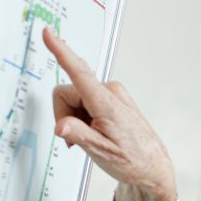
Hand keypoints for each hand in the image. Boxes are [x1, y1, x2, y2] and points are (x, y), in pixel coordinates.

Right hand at [40, 28, 178, 200]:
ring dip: (75, 119)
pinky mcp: (112, 99)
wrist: (152, 167)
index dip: (60, 51)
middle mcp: (110, 91)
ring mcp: (112, 94)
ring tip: (90, 138)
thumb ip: (78, 135)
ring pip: (75, 98)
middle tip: (76, 139)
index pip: (78, 72)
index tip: (48, 34)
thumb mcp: (101, 152)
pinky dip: (83, 117)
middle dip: (65, 115)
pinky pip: (85, 102)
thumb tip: (60, 126)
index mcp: (106, 103)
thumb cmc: (132, 160)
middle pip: (67, 93)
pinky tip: (94, 133)